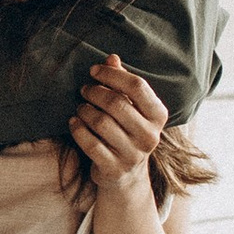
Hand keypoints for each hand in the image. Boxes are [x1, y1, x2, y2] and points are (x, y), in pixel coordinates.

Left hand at [70, 57, 167, 198]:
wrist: (127, 175)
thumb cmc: (126, 130)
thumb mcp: (130, 106)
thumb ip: (122, 82)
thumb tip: (112, 58)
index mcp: (158, 115)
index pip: (137, 86)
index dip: (112, 75)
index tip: (93, 71)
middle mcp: (150, 136)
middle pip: (117, 103)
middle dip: (94, 92)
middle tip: (84, 90)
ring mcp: (133, 155)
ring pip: (101, 123)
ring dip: (85, 110)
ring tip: (80, 107)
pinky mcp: (114, 169)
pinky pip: (91, 144)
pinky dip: (78, 130)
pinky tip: (74, 122)